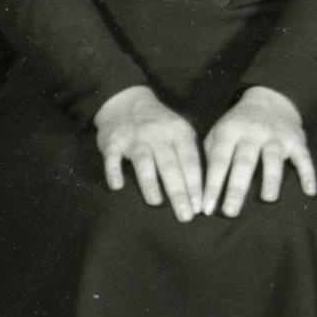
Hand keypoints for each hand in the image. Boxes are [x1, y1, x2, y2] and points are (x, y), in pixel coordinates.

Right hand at [95, 88, 209, 215]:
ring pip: (144, 161)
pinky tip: (117, 186)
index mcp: (178, 132)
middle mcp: (158, 134)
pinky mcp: (113, 141)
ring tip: (156, 203)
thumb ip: (189, 154)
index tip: (200, 208)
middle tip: (185, 216)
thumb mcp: (179, 130)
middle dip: (179, 192)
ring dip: (150, 183)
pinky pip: (113, 158)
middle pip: (170, 166)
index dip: (195, 186)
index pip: (190, 162)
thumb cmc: (159, 125)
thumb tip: (203, 190)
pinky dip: (114, 171)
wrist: (126, 100)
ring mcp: (134, 137)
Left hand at [200, 86, 316, 210]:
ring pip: (273, 159)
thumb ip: (210, 155)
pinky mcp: (296, 140)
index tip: (206, 209)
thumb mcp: (219, 132)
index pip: (219, 161)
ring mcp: (276, 136)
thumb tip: (199, 190)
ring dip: (271, 179)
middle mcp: (253, 133)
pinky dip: (308, 174)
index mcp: (230, 131)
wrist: (270, 98)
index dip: (212, 185)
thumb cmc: (238, 125)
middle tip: (230, 212)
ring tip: (268, 199)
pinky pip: (304, 158)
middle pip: (244, 162)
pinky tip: (309, 192)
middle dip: (236, 188)